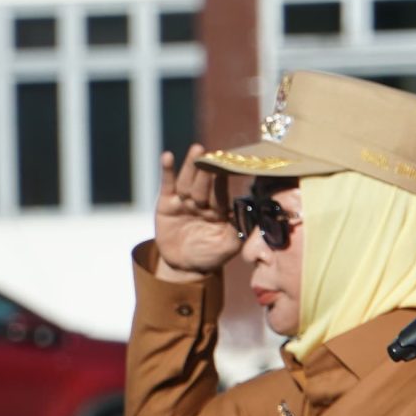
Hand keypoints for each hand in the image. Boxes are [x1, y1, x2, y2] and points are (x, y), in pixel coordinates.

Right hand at [151, 145, 238, 280]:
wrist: (184, 266)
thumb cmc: (210, 255)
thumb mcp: (227, 247)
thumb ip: (237, 233)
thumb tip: (249, 218)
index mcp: (220, 211)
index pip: (221, 194)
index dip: (223, 181)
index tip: (228, 167)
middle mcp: (203, 202)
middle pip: (204, 184)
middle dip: (207, 171)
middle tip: (211, 154)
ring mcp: (184, 201)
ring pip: (188, 181)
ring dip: (191, 165)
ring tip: (197, 149)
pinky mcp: (166, 203)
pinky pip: (167, 184)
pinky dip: (167, 170)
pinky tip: (168, 156)